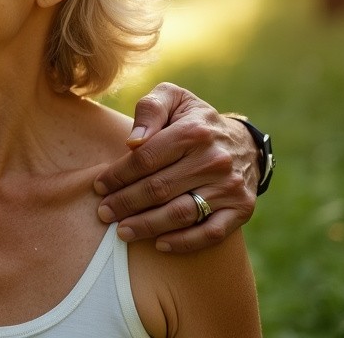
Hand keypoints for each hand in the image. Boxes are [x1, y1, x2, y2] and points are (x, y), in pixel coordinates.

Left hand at [94, 82, 258, 252]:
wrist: (244, 143)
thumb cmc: (194, 120)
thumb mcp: (173, 98)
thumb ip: (150, 109)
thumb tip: (133, 141)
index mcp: (193, 131)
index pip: (146, 158)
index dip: (118, 174)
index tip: (99, 186)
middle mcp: (214, 160)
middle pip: (159, 188)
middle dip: (125, 203)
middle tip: (104, 213)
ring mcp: (229, 187)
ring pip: (181, 213)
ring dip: (147, 225)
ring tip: (122, 231)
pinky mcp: (242, 209)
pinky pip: (211, 232)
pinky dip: (184, 242)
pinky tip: (159, 244)